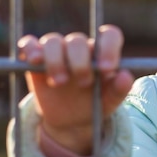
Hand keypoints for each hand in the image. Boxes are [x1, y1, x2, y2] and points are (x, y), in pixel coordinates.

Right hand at [18, 24, 133, 154]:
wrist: (72, 121)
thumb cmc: (96, 105)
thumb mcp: (110, 101)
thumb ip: (120, 89)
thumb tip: (126, 76)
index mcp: (102, 52)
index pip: (109, 35)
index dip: (108, 48)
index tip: (106, 69)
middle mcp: (79, 48)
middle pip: (77, 40)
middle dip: (80, 61)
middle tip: (84, 83)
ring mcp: (57, 52)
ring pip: (53, 41)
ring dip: (55, 60)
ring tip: (60, 82)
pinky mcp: (35, 60)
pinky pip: (29, 44)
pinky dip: (30, 48)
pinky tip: (34, 60)